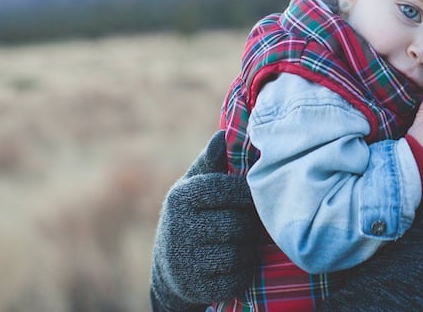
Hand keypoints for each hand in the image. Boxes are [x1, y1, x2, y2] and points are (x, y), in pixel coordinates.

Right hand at [150, 130, 260, 310]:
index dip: (249, 196)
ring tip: (243, 243)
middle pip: (240, 224)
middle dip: (250, 226)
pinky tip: (236, 264)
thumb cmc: (194, 214)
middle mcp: (180, 227)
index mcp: (183, 196)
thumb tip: (223, 134)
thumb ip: (212, 161)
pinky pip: (238, 278)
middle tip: (250, 225)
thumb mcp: (196, 185)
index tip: (251, 199)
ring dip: (249, 249)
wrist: (171, 266)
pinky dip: (244, 272)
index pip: (232, 190)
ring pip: (241, 252)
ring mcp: (186, 260)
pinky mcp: (196, 287)